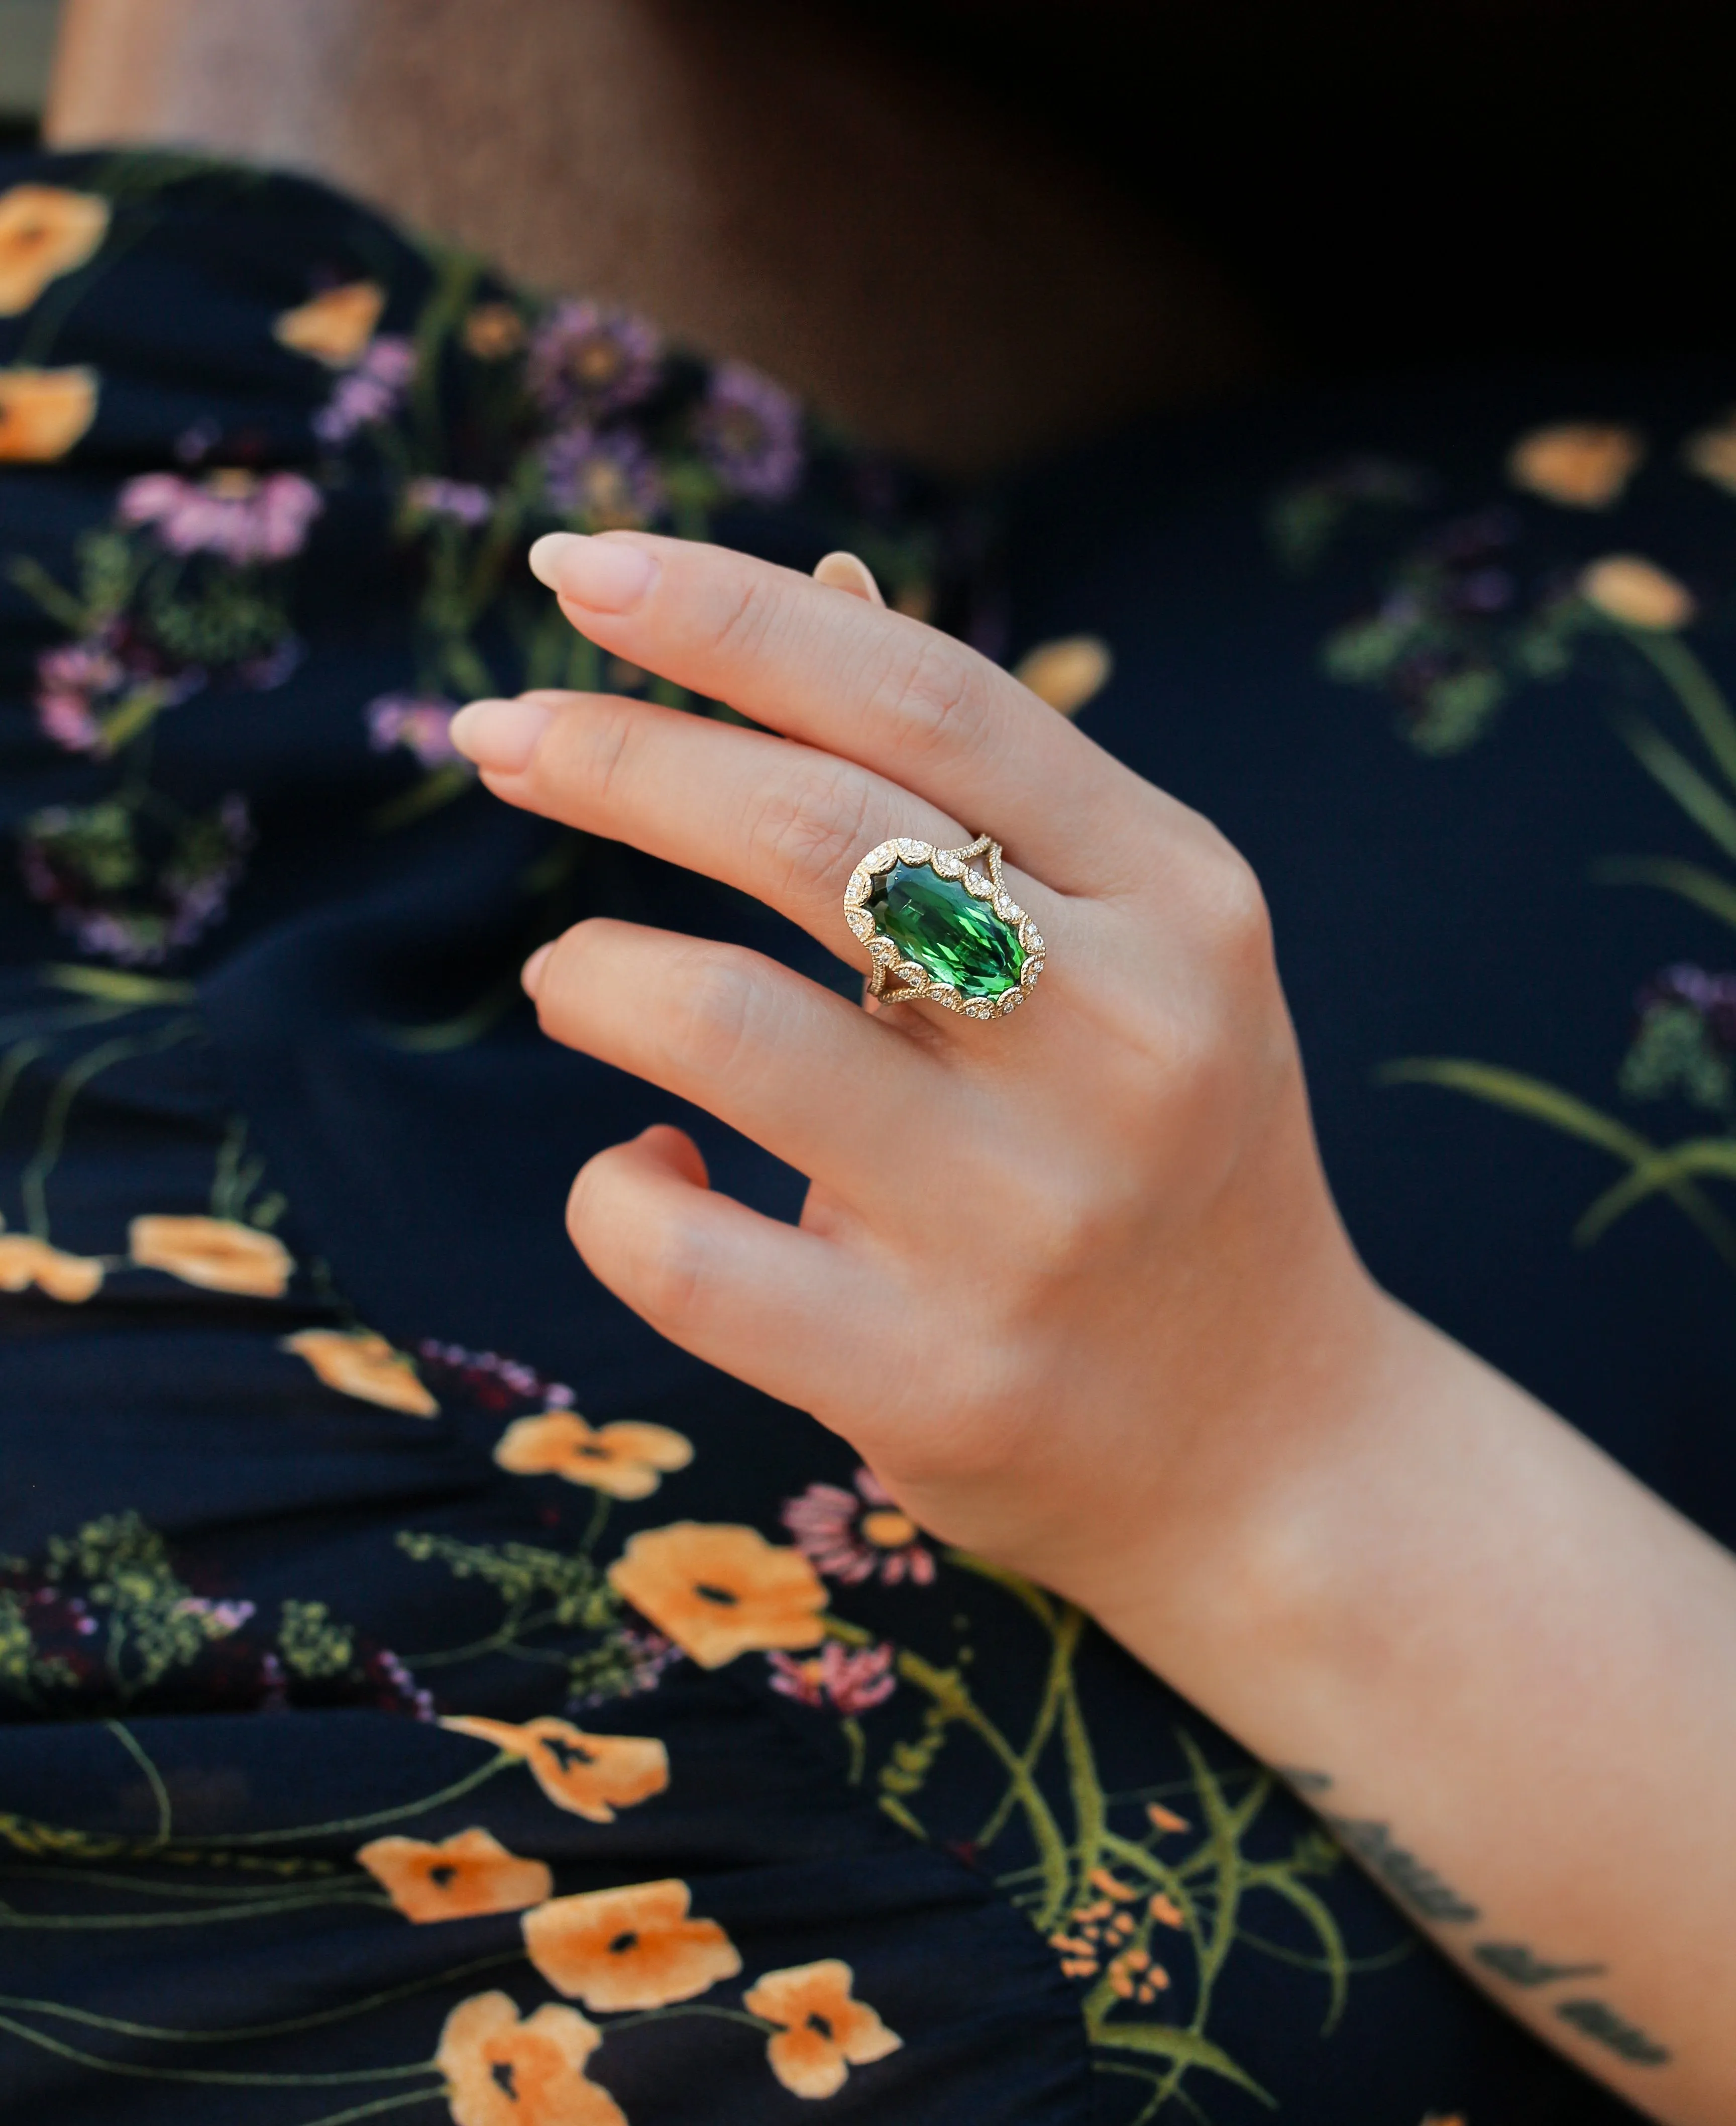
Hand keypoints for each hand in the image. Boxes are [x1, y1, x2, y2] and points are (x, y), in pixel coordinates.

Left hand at [452, 532, 1735, 2121]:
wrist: (1267, 1448)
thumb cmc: (1160, 1158)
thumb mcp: (1132, 952)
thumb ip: (979, 782)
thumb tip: (816, 574)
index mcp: (1183, 904)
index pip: (929, 699)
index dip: (730, 615)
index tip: (572, 567)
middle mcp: (1126, 1043)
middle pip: (809, 828)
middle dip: (616, 755)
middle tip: (497, 736)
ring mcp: (1032, 1221)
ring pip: (725, 1023)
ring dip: (594, 974)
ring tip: (572, 978)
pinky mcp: (931, 1376)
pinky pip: (681, 1249)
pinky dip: (613, 1190)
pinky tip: (643, 1170)